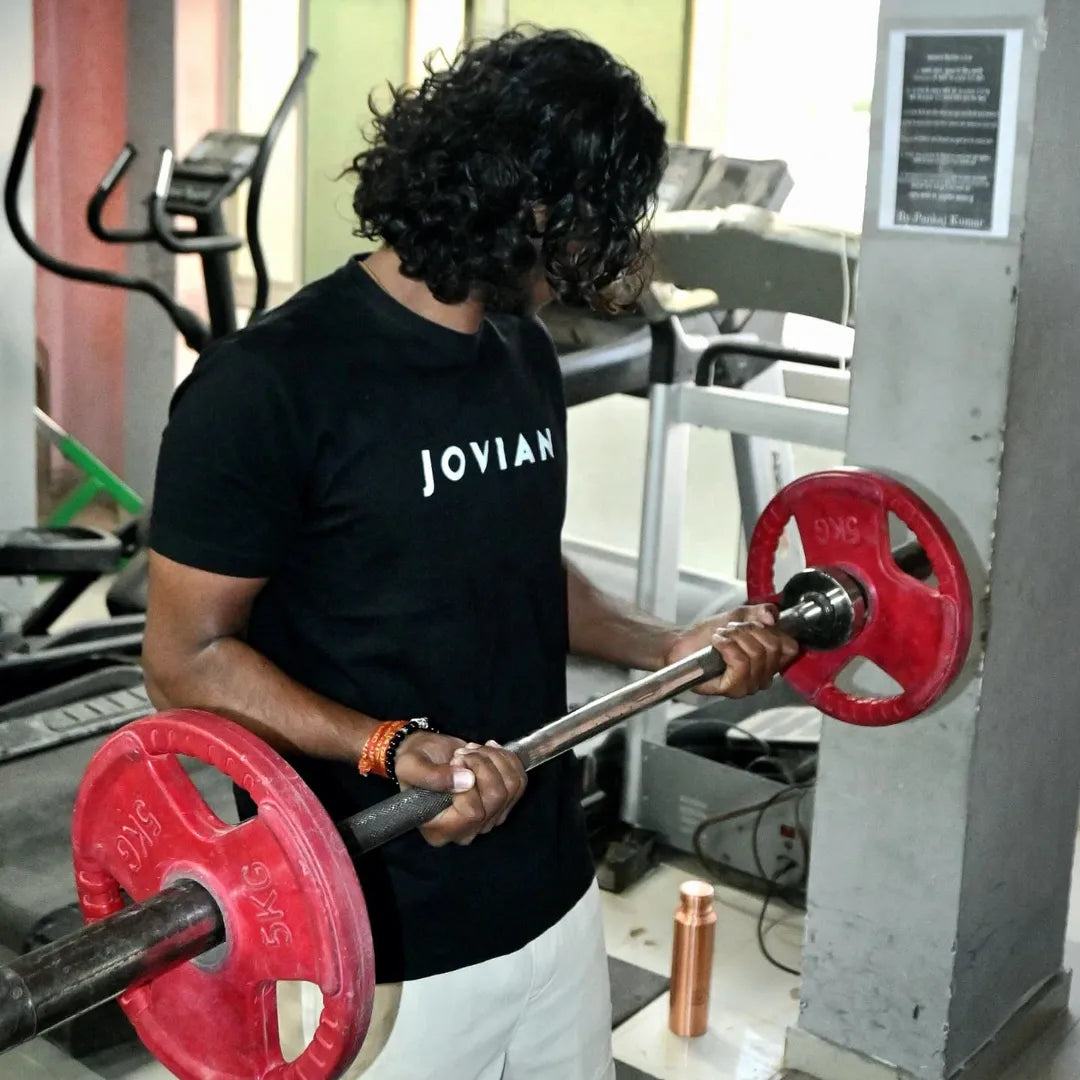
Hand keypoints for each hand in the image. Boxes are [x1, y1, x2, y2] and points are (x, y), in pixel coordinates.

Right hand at [393, 732, 527, 846]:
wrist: (427, 755)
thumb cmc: (413, 763)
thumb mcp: (410, 766)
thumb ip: (433, 777)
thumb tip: (467, 780)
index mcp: (440, 830)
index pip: (472, 813)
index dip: (469, 782)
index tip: (455, 761)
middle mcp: (466, 831)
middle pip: (496, 798)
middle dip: (483, 764)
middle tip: (463, 752)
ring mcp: (487, 820)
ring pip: (511, 787)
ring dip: (495, 758)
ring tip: (473, 750)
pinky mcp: (503, 804)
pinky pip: (520, 781)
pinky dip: (507, 759)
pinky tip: (489, 751)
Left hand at [666, 604, 799, 697]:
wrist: (683, 645)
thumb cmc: (709, 634)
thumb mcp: (738, 616)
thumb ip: (760, 611)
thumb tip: (772, 616)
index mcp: (769, 660)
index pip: (790, 648)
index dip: (772, 631)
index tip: (752, 625)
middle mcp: (763, 676)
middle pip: (772, 648)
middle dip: (748, 631)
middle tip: (731, 630)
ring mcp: (749, 685)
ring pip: (756, 655)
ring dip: (735, 638)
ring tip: (721, 637)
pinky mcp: (733, 689)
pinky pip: (740, 664)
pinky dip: (727, 647)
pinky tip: (717, 644)